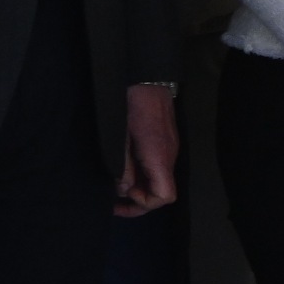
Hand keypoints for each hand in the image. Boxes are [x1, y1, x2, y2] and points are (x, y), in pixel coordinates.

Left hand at [113, 81, 179, 213]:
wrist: (148, 80)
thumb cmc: (132, 107)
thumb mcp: (121, 139)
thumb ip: (123, 167)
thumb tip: (122, 189)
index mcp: (159, 158)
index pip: (164, 196)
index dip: (143, 203)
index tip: (124, 193)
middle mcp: (169, 158)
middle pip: (163, 192)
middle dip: (139, 200)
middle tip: (114, 201)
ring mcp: (169, 150)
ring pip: (159, 181)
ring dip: (139, 187)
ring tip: (117, 184)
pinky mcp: (165, 143)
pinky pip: (157, 168)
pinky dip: (143, 175)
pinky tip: (126, 169)